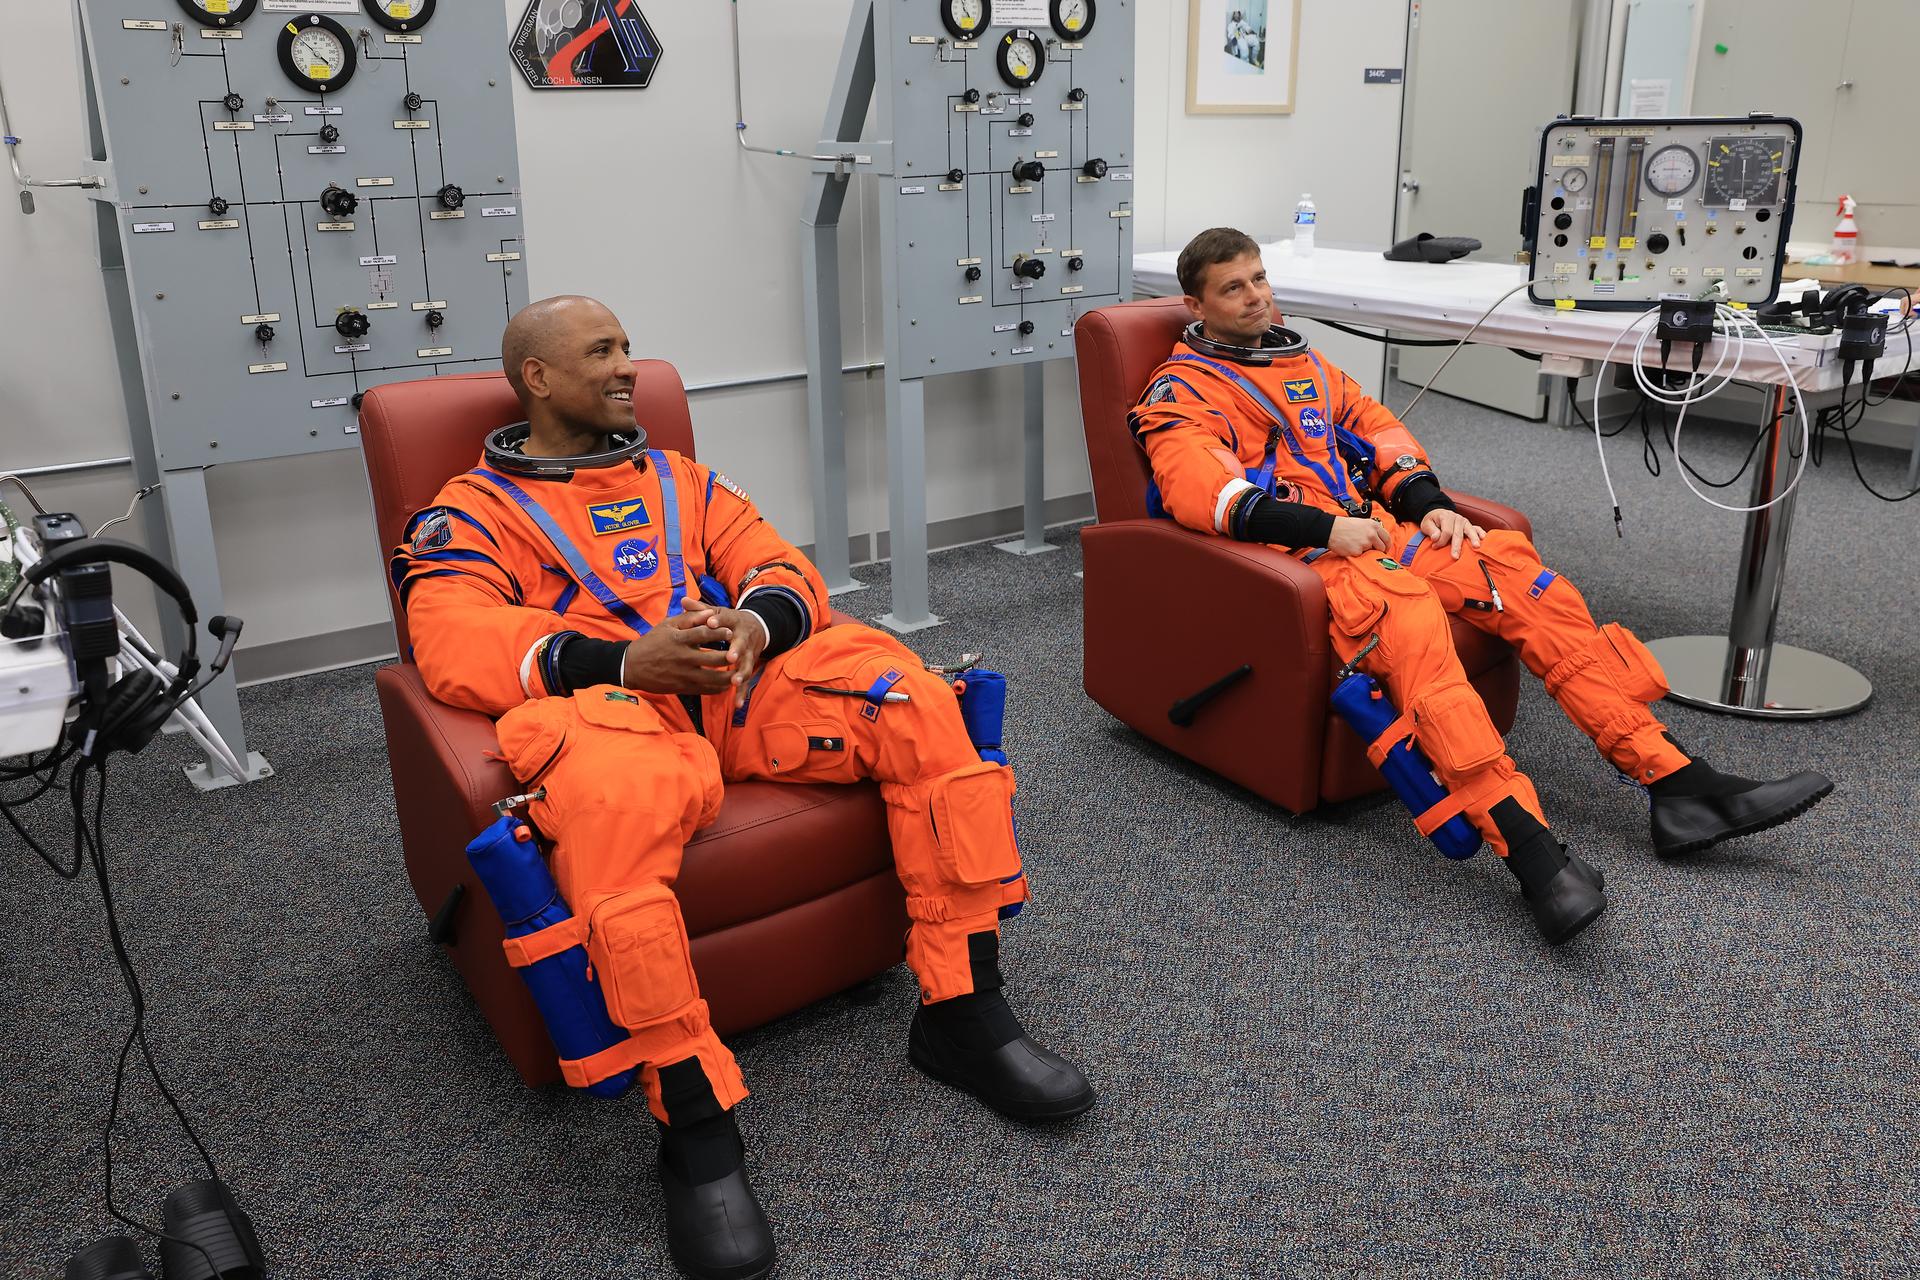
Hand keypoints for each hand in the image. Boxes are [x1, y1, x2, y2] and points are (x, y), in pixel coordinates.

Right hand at [619, 596, 735, 695]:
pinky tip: (726, 685)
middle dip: (729, 657)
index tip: (731, 632)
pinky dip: (717, 689)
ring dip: (727, 677)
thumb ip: (689, 618)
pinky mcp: (682, 687)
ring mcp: (683, 674)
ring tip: (738, 672)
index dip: (720, 633)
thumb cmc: (651, 642)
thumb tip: (710, 612)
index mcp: (678, 639)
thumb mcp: (667, 625)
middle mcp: (682, 657)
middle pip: (712, 658)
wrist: (632, 666)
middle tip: (740, 654)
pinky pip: (704, 690)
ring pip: (711, 678)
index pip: (704, 634)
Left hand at [700, 606, 769, 706]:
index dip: (719, 620)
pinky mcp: (748, 667)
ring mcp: (748, 654)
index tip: (711, 622)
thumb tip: (683, 599)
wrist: (756, 628)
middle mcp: (743, 638)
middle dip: (736, 650)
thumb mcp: (718, 612)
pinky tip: (737, 703)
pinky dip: (742, 693)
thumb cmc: (729, 622)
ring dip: (741, 673)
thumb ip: (701, 609)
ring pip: (746, 664)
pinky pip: (745, 682)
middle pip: (741, 644)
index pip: (726, 619)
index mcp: (734, 622)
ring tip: (735, 680)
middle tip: (730, 656)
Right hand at [1327, 516, 1390, 557]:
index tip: (1385, 548)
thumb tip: (1379, 539)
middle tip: (1372, 551)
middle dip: (1378, 550)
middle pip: (1382, 547)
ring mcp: (1365, 543)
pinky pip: (1361, 555)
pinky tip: (1351, 547)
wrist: (1331, 529)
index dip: (1387, 545)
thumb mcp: (1362, 522)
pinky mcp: (1358, 551)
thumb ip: (1372, 530)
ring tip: (1357, 545)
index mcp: (1374, 525)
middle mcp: (1372, 534)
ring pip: (1372, 552)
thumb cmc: (1344, 525)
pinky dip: (1357, 553)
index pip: (1387, 538)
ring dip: (1367, 551)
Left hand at [1420, 508, 1485, 558]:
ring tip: (1476, 546)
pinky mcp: (1469, 525)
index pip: (1446, 532)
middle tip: (1455, 557)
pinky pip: (1476, 528)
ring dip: (1473, 539)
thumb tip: (1435, 538)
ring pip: (1469, 530)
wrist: (1438, 514)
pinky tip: (1483, 538)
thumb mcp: (1426, 524)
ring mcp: (1464, 521)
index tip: (1435, 547)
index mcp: (1446, 517)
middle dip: (1456, 546)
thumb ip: (1431, 531)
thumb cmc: (1432, 521)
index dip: (1441, 541)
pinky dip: (1480, 532)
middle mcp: (1457, 518)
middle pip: (1458, 533)